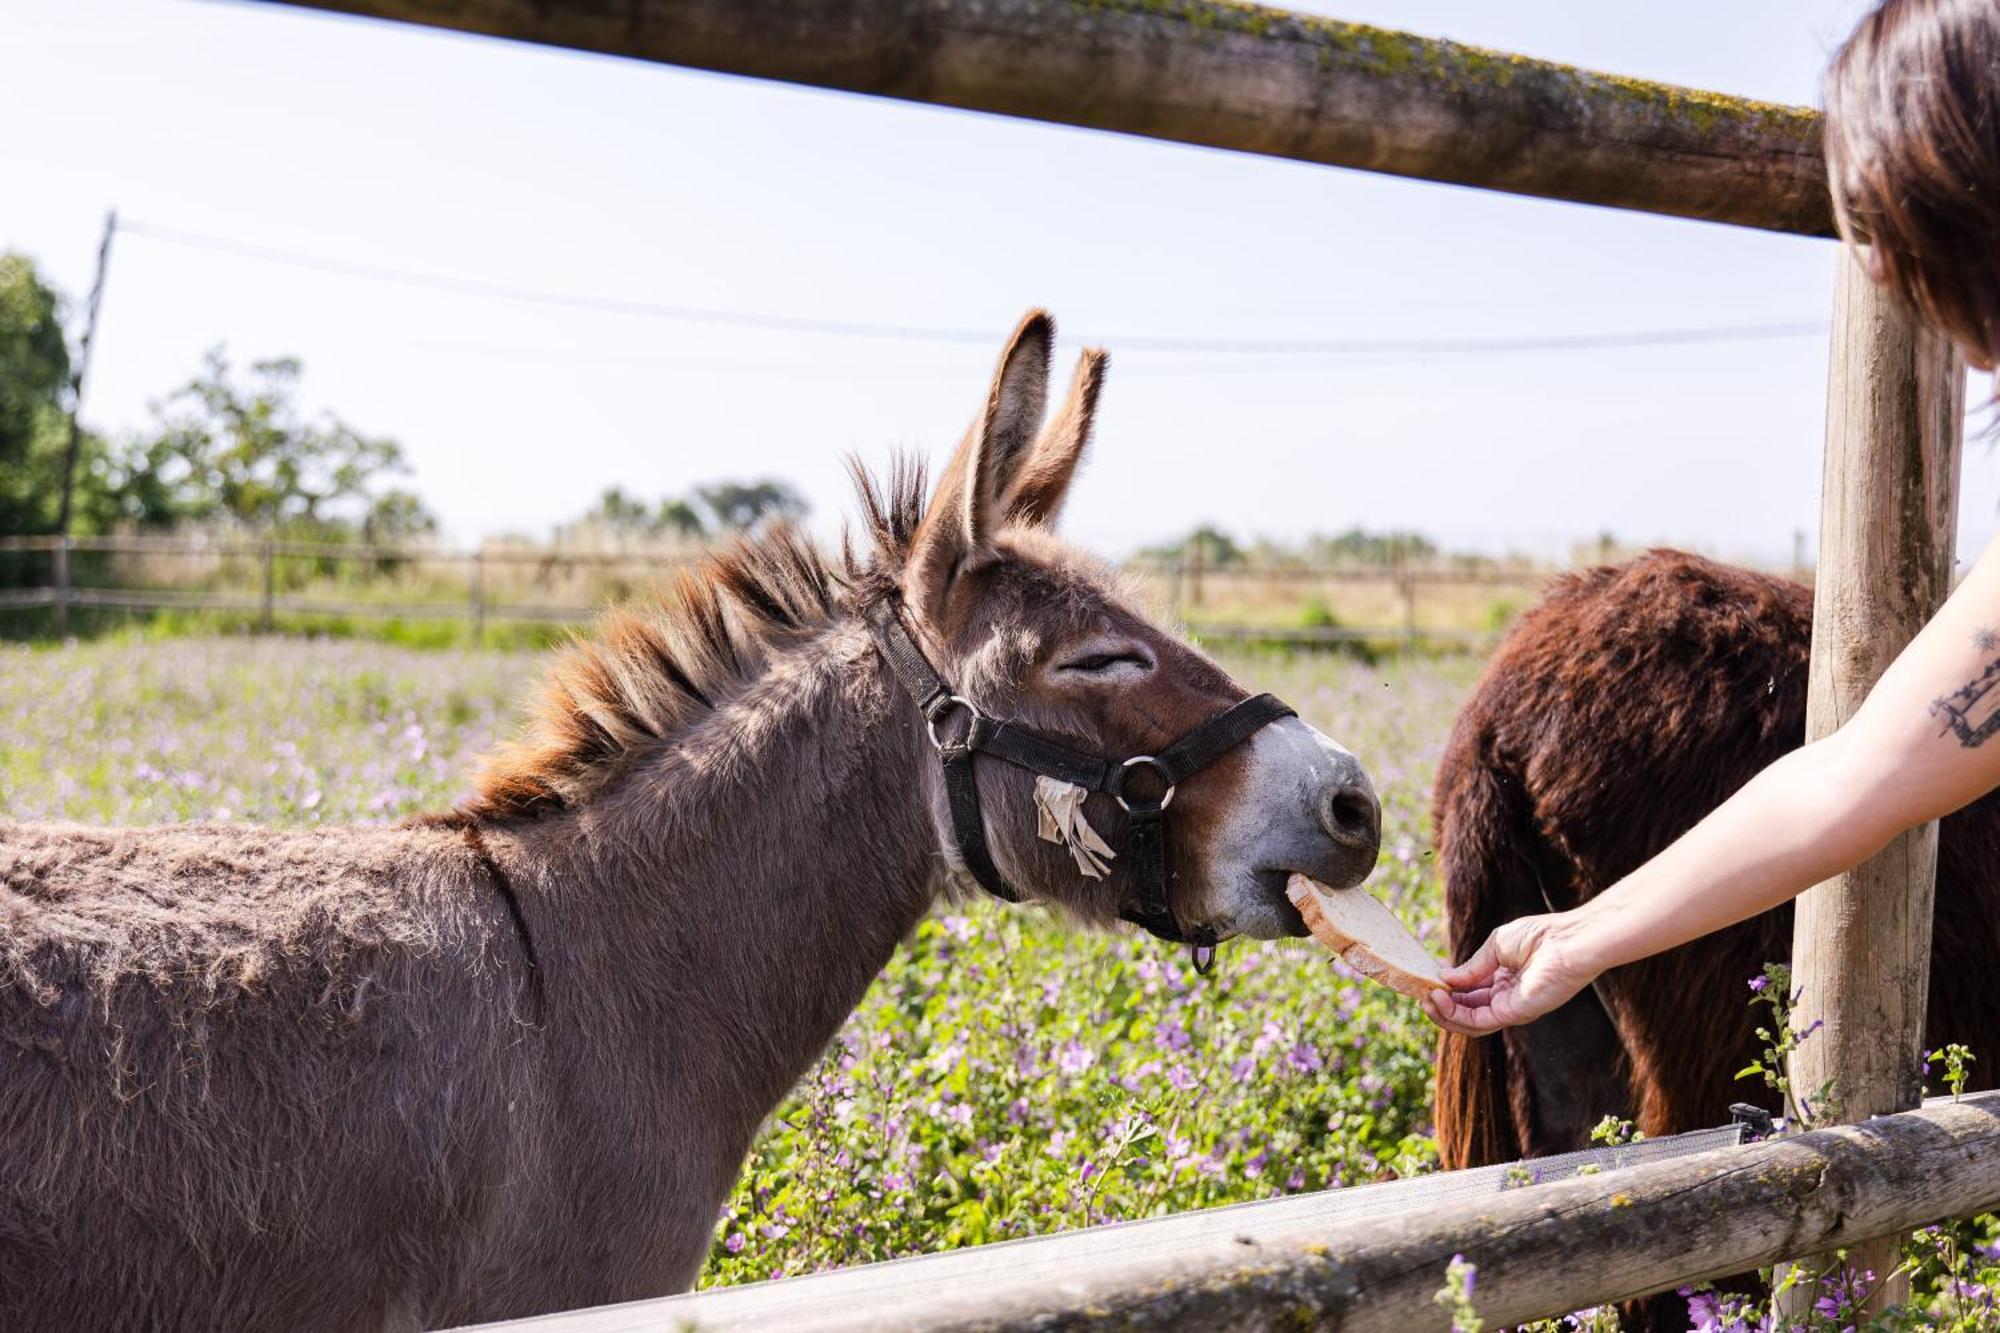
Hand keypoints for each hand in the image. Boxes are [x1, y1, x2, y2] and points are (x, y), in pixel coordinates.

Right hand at [1421, 912, 1600, 1036]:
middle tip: (1421, 992)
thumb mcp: (1496, 946)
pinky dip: (1456, 1013)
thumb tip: (1444, 977)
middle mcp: (1506, 997)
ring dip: (1444, 1012)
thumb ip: (1472, 966)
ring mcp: (1510, 1008)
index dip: (1447, 987)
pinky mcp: (1514, 1014)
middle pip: (1466, 1009)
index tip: (1428, 978)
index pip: (1469, 990)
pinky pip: (1479, 1021)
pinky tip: (1441, 997)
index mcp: (1503, 978)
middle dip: (1441, 1003)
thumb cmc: (1540, 936)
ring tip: (1427, 997)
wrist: (1569, 942)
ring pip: (1469, 1021)